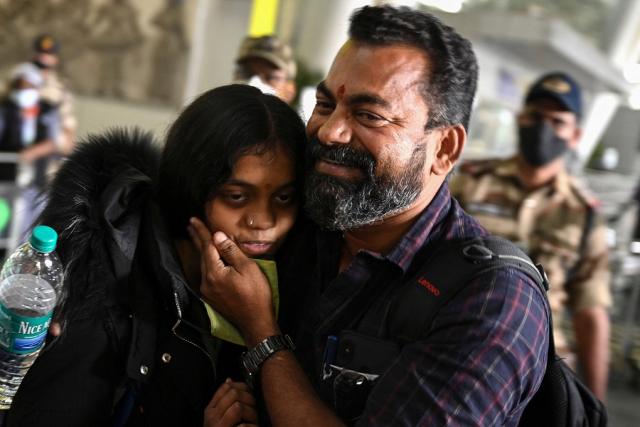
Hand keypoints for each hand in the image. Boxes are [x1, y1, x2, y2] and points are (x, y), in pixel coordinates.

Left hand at [189, 218, 277, 344]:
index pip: (207, 246)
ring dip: (201, 250)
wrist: (255, 322)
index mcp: (215, 272)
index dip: (202, 232)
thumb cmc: (256, 294)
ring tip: (197, 238)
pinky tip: (208, 259)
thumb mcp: (248, 268)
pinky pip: (206, 274)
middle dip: (196, 238)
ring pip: (203, 265)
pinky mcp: (212, 297)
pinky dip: (206, 262)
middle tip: (190, 225)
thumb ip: (231, 251)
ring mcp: (207, 291)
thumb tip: (218, 236)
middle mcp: (206, 281)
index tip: (194, 220)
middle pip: (201, 255)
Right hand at [204, 379, 257, 426]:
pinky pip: (244, 426)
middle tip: (253, 410)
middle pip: (234, 394)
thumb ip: (223, 399)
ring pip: (238, 406)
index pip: (226, 387)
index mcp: (209, 410)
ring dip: (251, 414)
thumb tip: (229, 380)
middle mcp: (211, 418)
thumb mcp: (220, 416)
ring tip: (253, 422)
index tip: (249, 395)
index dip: (242, 387)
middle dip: (248, 399)